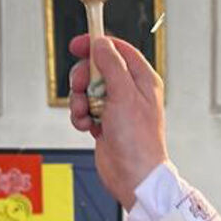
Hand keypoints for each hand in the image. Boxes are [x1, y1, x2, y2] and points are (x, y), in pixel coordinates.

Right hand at [68, 33, 165, 208]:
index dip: (96, 44)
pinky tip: (87, 126)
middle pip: (96, 69)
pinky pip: (84, 109)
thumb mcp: (124, 95)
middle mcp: (129, 91)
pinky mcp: (104, 122)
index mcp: (142, 79)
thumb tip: (101, 44)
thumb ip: (111, 65)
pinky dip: (80, 116)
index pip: (117, 49)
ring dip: (79, 100)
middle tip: (81, 88)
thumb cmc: (138, 141)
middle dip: (83, 78)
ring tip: (86, 114)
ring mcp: (116, 107)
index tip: (77, 44)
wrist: (133, 176)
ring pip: (87, 89)